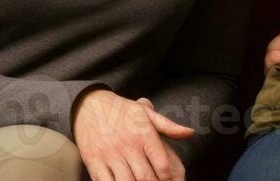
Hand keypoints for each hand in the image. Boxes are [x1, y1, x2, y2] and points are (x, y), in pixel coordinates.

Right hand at [71, 89, 192, 180]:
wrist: (89, 105)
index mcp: (144, 134)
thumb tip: (190, 133)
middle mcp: (128, 146)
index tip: (169, 180)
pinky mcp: (94, 162)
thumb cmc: (121, 110)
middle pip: (145, 177)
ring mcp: (109, 155)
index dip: (168, 177)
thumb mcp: (146, 113)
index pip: (161, 162)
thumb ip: (169, 126)